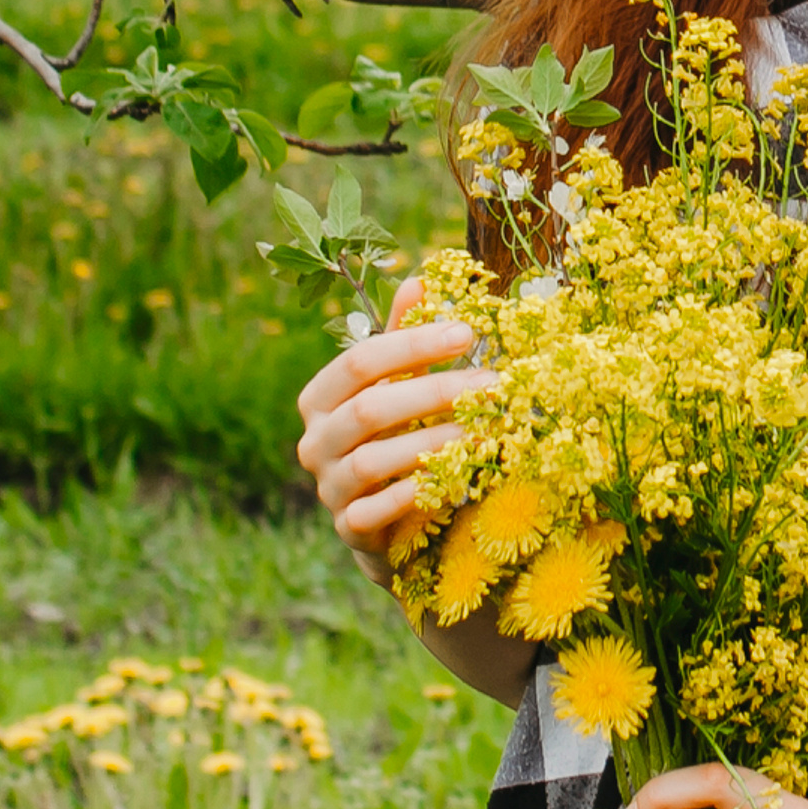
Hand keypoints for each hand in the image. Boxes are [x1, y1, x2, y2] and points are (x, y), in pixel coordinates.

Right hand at [294, 278, 491, 586]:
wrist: (383, 519)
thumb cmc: (392, 434)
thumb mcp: (395, 384)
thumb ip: (402, 338)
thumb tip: (418, 280)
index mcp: (321, 397)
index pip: (361, 360)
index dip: (414, 343)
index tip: (468, 332)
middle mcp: (314, 441)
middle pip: (371, 409)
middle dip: (436, 393)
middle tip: (492, 385)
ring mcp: (328, 487)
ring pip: (375, 460)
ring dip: (436, 442)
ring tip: (487, 429)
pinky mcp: (349, 528)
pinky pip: (379, 510)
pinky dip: (417, 493)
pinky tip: (458, 479)